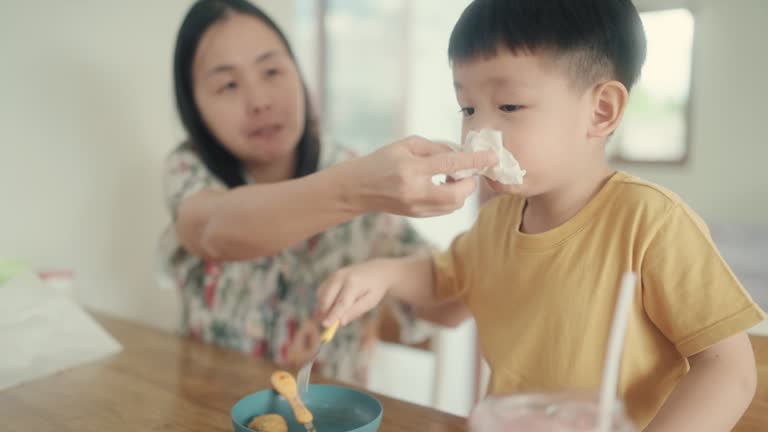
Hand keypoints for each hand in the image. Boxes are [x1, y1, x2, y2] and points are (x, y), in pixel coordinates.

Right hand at [316, 260, 392, 325]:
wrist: (376, 270)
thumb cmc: (375, 288)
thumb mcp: (371, 301)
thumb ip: (356, 311)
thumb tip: (341, 322)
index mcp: (354, 283)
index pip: (341, 303)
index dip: (332, 315)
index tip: (325, 325)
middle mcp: (341, 277)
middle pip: (326, 298)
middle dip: (323, 313)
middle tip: (323, 325)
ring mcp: (334, 275)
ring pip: (321, 295)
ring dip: (322, 307)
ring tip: (331, 315)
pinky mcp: (331, 276)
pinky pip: (321, 291)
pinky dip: (323, 301)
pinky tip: (331, 306)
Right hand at [340, 136, 497, 216]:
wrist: (358, 188)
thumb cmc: (382, 161)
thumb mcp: (406, 144)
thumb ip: (436, 147)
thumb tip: (461, 154)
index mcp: (411, 168)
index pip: (450, 164)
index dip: (474, 160)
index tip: (492, 157)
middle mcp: (415, 191)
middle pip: (457, 193)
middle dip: (469, 182)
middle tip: (467, 171)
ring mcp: (416, 207)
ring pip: (453, 204)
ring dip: (461, 191)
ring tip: (451, 177)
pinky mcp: (417, 215)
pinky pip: (445, 210)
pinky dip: (451, 198)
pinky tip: (442, 187)